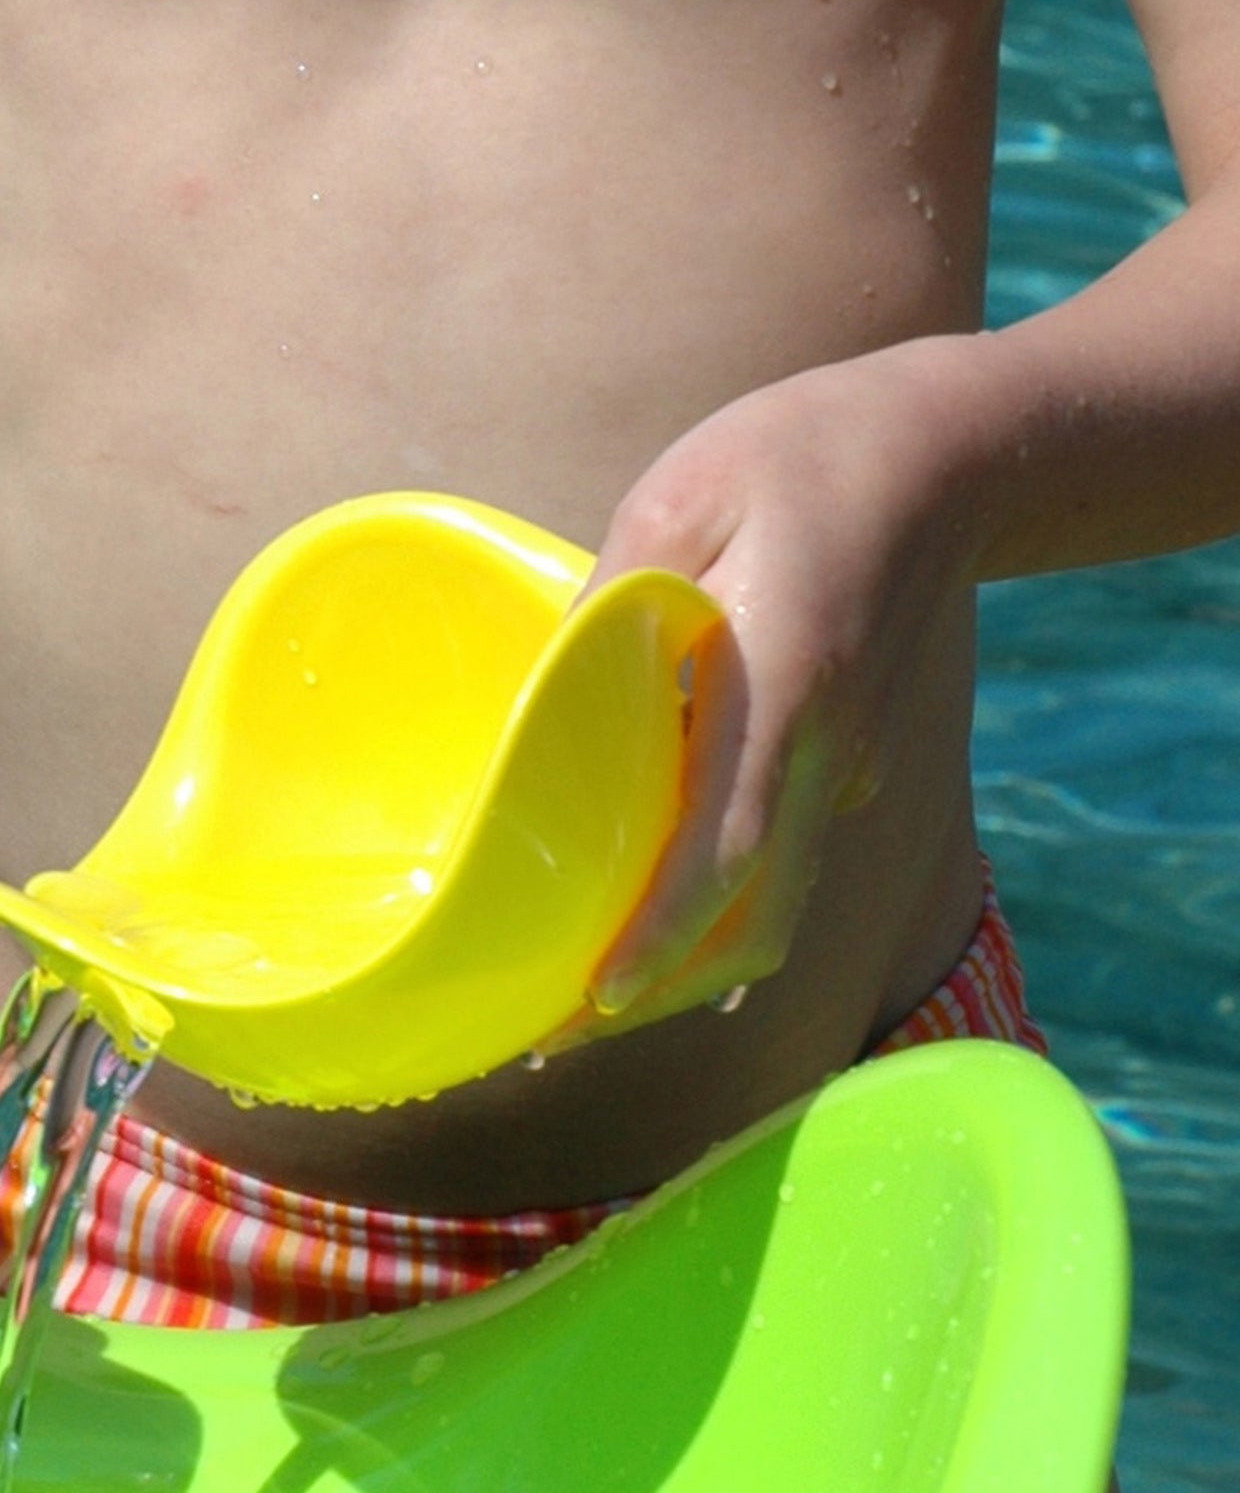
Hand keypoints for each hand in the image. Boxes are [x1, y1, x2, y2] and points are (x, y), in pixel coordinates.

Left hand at [571, 336, 990, 1035]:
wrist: (955, 451)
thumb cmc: (802, 455)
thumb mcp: (681, 500)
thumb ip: (611, 606)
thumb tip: (537, 702)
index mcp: (786, 685)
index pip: (726, 846)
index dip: (662, 935)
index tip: (600, 996)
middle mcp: (828, 753)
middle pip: (752, 921)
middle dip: (655, 994)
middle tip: (552, 1041)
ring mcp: (848, 770)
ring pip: (771, 909)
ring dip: (684, 974)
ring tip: (580, 1015)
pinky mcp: (847, 771)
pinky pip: (782, 869)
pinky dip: (717, 921)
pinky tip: (647, 940)